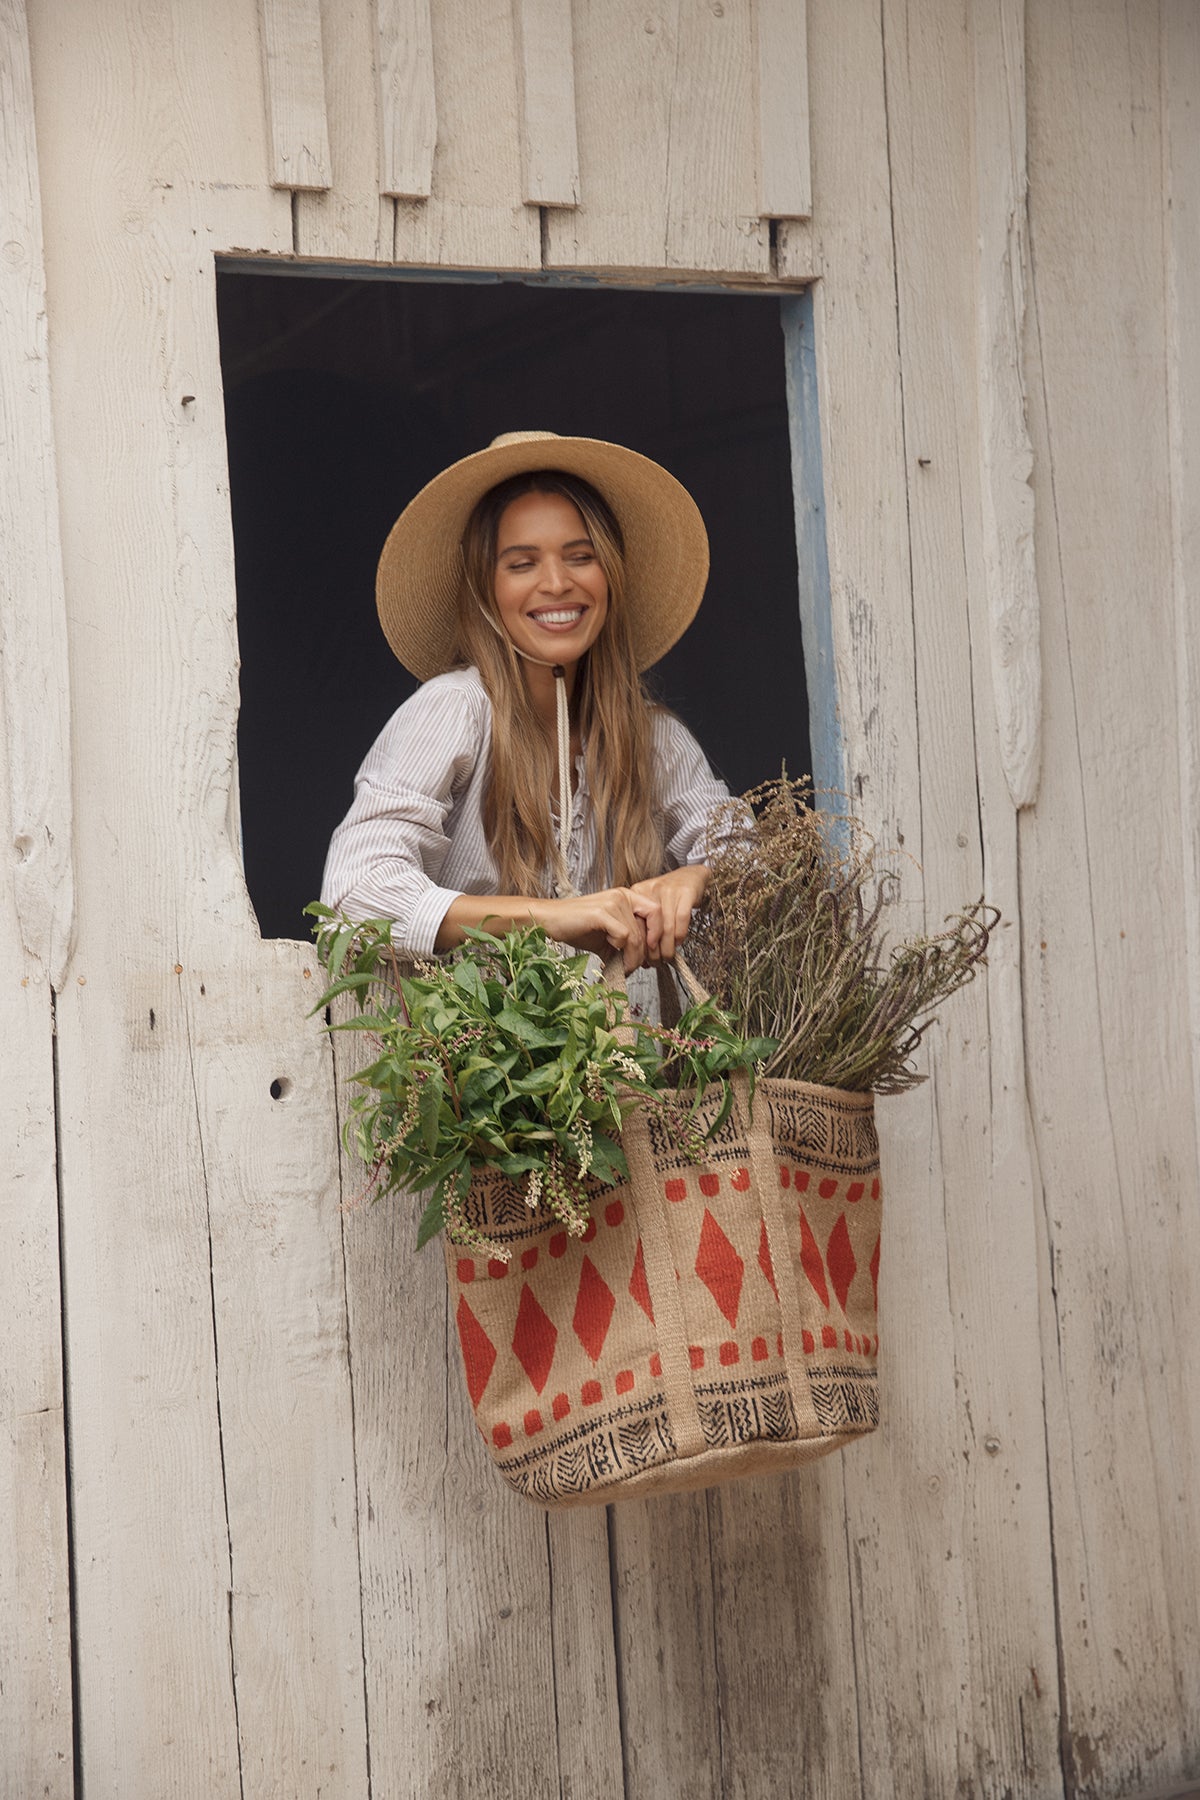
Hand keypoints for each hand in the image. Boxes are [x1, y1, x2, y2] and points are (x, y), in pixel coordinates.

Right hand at [534, 887, 656, 973]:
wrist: (549, 921)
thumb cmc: (576, 926)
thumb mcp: (607, 936)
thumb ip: (627, 943)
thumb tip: (643, 962)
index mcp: (626, 897)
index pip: (657, 913)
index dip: (658, 935)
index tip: (651, 954)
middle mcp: (622, 895)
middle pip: (651, 926)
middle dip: (647, 952)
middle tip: (637, 966)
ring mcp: (612, 902)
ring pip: (637, 935)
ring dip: (633, 957)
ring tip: (624, 967)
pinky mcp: (602, 913)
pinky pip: (624, 937)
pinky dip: (622, 952)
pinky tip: (612, 956)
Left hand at [628, 864, 708, 963]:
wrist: (690, 876)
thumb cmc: (669, 896)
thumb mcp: (651, 907)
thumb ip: (645, 928)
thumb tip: (642, 959)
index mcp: (636, 894)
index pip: (635, 926)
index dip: (639, 947)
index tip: (643, 960)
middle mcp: (650, 891)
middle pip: (650, 928)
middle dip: (653, 951)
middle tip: (657, 963)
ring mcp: (668, 891)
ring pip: (666, 927)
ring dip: (667, 948)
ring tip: (668, 957)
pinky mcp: (685, 893)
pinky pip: (681, 920)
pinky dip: (680, 936)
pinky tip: (678, 942)